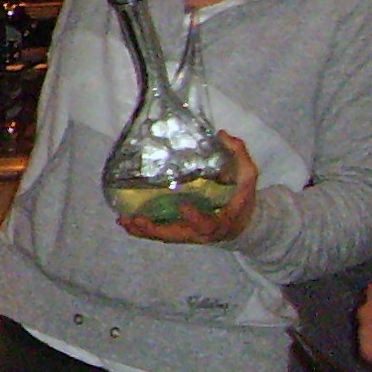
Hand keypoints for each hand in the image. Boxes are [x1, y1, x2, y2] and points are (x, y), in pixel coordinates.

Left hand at [117, 131, 260, 244]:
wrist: (242, 223)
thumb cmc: (242, 198)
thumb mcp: (247, 178)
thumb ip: (239, 157)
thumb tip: (223, 135)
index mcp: (223, 221)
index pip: (210, 223)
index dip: (197, 218)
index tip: (184, 206)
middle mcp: (204, 232)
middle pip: (179, 235)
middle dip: (157, 229)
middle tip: (138, 220)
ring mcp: (191, 234)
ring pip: (166, 236)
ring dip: (144, 231)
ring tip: (124, 220)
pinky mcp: (181, 232)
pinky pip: (161, 233)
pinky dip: (143, 230)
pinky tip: (126, 222)